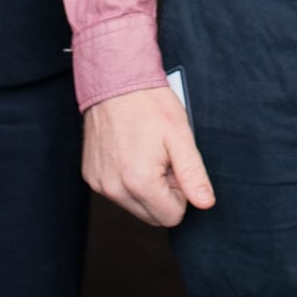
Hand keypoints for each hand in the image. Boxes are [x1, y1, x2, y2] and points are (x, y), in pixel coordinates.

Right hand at [83, 86, 214, 227]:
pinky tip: (130, 151)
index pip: (172, 216)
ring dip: (145, 187)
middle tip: (163, 158)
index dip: (180, 192)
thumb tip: (205, 203)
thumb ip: (193, 174)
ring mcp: (99, 183)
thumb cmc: (149, 104)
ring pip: (135, 206)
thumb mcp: (180, 135)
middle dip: (163, 192)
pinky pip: (117, 193)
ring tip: (146, 152)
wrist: (114, 80)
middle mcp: (114, 189)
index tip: (175, 165)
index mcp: (139, 182)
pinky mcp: (91, 176)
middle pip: (152, 215)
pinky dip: (127, 179)